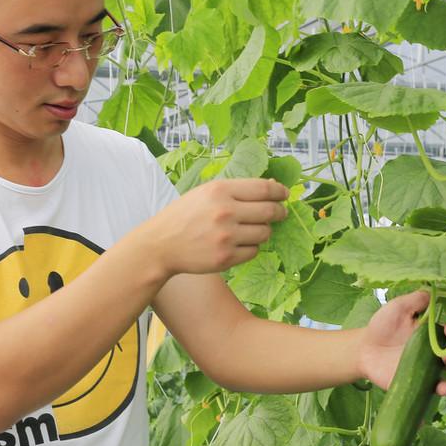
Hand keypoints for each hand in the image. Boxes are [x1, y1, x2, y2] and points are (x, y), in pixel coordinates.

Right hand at [146, 178, 287, 276]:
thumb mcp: (206, 193)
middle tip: (280, 213)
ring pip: (264, 233)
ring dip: (263, 231)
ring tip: (250, 230)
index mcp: (220, 190)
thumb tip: (274, 188)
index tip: (285, 195)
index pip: (264, 189)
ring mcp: (226, 236)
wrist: (161, 245)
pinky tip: (238, 244)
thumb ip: (236, 190)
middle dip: (279, 212)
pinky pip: (254, 251)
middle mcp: (225, 212)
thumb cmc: (185, 216)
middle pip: (270, 212)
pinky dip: (251, 248)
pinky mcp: (226, 257)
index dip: (280, 192)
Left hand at [357, 290, 445, 394]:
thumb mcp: (398, 307)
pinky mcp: (413, 387)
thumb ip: (416, 300)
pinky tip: (438, 395)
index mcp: (432, 336)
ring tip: (445, 381)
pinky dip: (435, 397)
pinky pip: (427, 394)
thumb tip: (433, 292)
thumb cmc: (383, 326)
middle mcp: (432, 356)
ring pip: (445, 379)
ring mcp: (424, 373)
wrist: (363, 348)